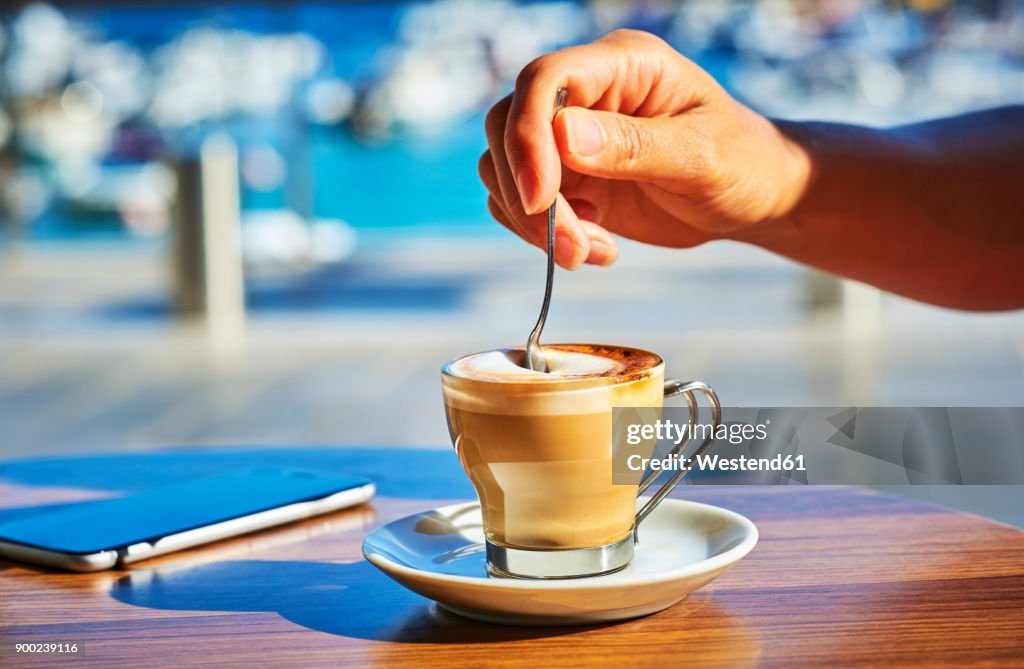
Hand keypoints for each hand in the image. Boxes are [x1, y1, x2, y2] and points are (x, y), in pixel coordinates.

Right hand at [479, 29, 809, 268]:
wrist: (751, 196)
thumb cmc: (741, 163)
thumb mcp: (700, 157)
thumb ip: (635, 145)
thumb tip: (563, 137)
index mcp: (623, 65)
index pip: (545, 80)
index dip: (528, 135)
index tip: (538, 198)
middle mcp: (587, 93)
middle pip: (509, 124)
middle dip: (529, 193)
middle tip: (575, 246)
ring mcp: (570, 136)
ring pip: (505, 168)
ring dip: (536, 223)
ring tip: (592, 251)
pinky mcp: (567, 178)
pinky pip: (522, 202)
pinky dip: (543, 235)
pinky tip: (597, 248)